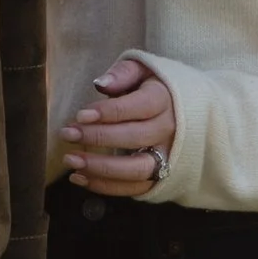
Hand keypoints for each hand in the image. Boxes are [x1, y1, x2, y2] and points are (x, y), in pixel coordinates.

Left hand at [60, 56, 175, 193]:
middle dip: (98, 138)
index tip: (81, 115)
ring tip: (71, 161)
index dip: (107, 112)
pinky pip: (133, 188)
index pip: (137, 107)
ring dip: (100, 168)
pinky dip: (105, 187)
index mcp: (164, 100)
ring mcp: (167, 157)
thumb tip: (101, 84)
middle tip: (68, 134)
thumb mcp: (143, 70)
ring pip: (136, 169)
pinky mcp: (160, 177)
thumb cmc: (155, 88)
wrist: (189, 113)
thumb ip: (123, 73)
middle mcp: (169, 131)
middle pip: (134, 137)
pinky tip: (80, 177)